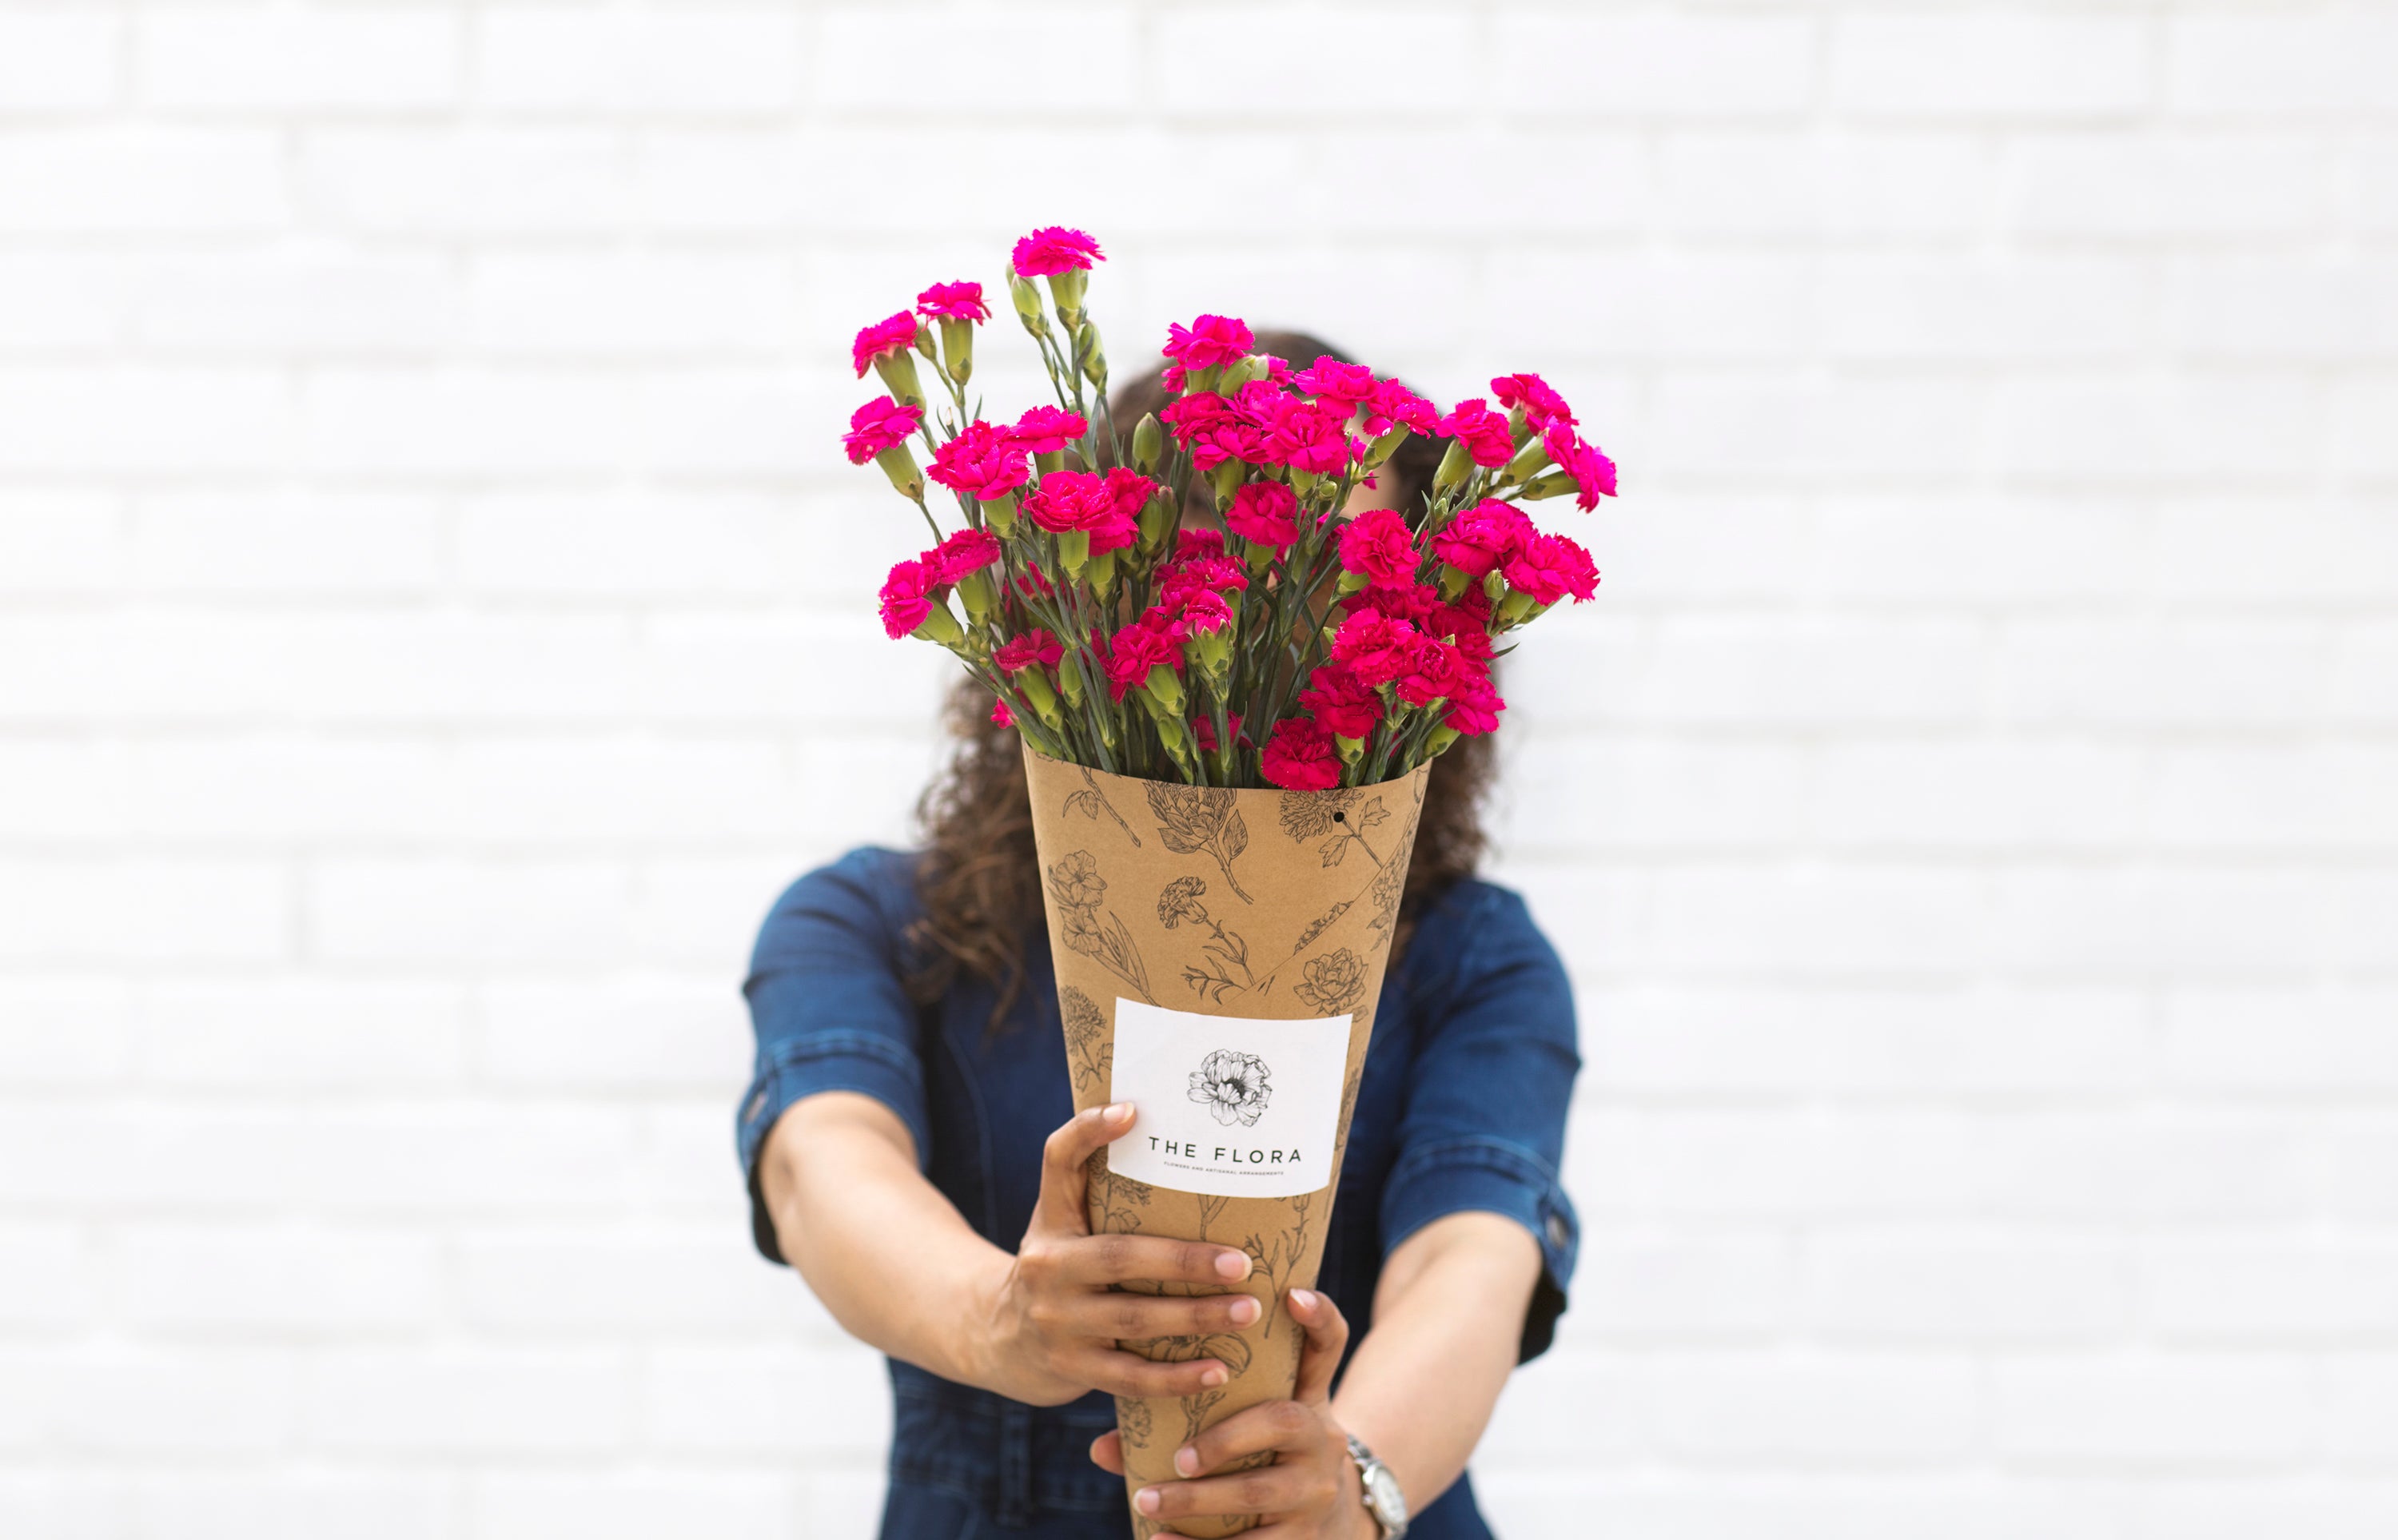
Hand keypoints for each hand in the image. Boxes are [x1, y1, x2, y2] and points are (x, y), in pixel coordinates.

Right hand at [974, 1102, 1261, 1407]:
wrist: (998, 1336)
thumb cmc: (1060, 1264)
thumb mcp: (1063, 1221)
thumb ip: (1100, 1188)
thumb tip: (1161, 1126)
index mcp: (1051, 1218)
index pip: (1058, 1161)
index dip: (1088, 1132)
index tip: (1132, 1111)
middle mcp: (1048, 1266)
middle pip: (1121, 1257)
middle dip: (1185, 1261)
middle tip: (1242, 1263)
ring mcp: (1056, 1321)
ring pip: (1135, 1320)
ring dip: (1197, 1318)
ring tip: (1249, 1311)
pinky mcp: (1071, 1367)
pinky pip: (1132, 1376)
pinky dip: (1178, 1378)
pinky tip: (1220, 1372)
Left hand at [1090, 1287, 1372, 1538]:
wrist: (1332, 1521)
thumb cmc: (1265, 1459)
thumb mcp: (1249, 1429)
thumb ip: (1182, 1419)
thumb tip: (1101, 1446)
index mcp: (1307, 1396)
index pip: (1328, 1344)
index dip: (1317, 1315)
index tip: (1289, 1294)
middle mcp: (1322, 1436)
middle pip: (1280, 1420)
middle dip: (1221, 1438)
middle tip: (1174, 1456)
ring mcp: (1316, 1489)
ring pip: (1258, 1490)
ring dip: (1196, 1499)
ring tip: (1146, 1499)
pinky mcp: (1305, 1538)